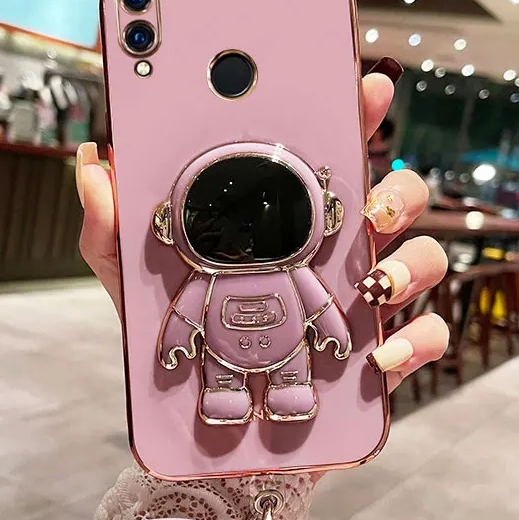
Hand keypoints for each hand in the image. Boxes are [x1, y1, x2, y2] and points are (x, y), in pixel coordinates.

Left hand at [76, 65, 448, 391]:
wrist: (210, 431)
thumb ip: (113, 228)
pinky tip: (379, 356)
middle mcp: (338, 254)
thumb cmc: (181, 350)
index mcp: (291, 225)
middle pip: (398, 198)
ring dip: (410, 264)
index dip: (355, 117)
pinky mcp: (380, 357)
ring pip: (424, 259)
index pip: (333, 157)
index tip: (362, 88)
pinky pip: (423, 337)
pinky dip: (412, 342)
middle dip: (400, 189)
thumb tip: (94, 159)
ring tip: (374, 286)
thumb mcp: (137, 283)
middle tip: (374, 204)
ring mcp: (365, 304)